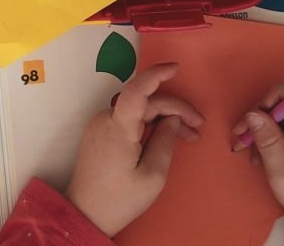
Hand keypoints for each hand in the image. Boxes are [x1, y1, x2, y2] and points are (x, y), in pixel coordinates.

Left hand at [65, 63, 204, 235]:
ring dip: (163, 118)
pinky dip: (148, 124)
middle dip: (175, 110)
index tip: (176, 68)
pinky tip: (165, 137)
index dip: (156, 75)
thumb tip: (173, 120)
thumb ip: (165, 141)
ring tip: (188, 136)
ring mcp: (100, 126)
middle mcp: (105, 120)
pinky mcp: (100, 134)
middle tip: (198, 128)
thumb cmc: (119, 200)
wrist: (85, 214)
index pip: (137, 90)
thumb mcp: (152, 175)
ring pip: (138, 111)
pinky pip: (128, 120)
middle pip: (144, 103)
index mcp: (117, 128)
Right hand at [231, 85, 283, 245]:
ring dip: (270, 130)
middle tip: (242, 141)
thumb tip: (252, 113)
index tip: (254, 118)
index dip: (274, 98)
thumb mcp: (283, 175)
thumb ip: (269, 141)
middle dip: (264, 119)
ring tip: (255, 155)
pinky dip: (281, 137)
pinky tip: (269, 155)